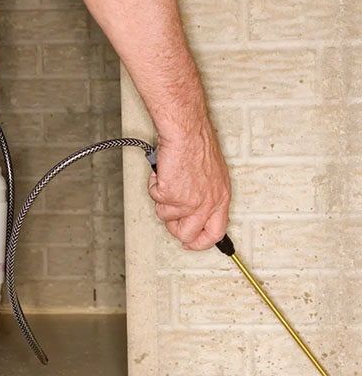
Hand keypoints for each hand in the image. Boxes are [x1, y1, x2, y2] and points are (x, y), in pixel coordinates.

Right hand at [148, 119, 230, 250]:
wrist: (185, 132)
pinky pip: (155, 199)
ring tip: (169, 178)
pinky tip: (164, 172)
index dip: (201, 243)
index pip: (216, 232)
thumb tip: (193, 213)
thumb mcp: (211, 175)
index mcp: (221, 198)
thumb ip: (205, 196)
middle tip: (170, 210)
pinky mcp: (171, 196)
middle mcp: (207, 203)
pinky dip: (154, 185)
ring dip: (162, 199)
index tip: (191, 244)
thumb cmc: (197, 145)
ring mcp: (189, 202)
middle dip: (174, 227)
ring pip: (166, 217)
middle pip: (187, 234)